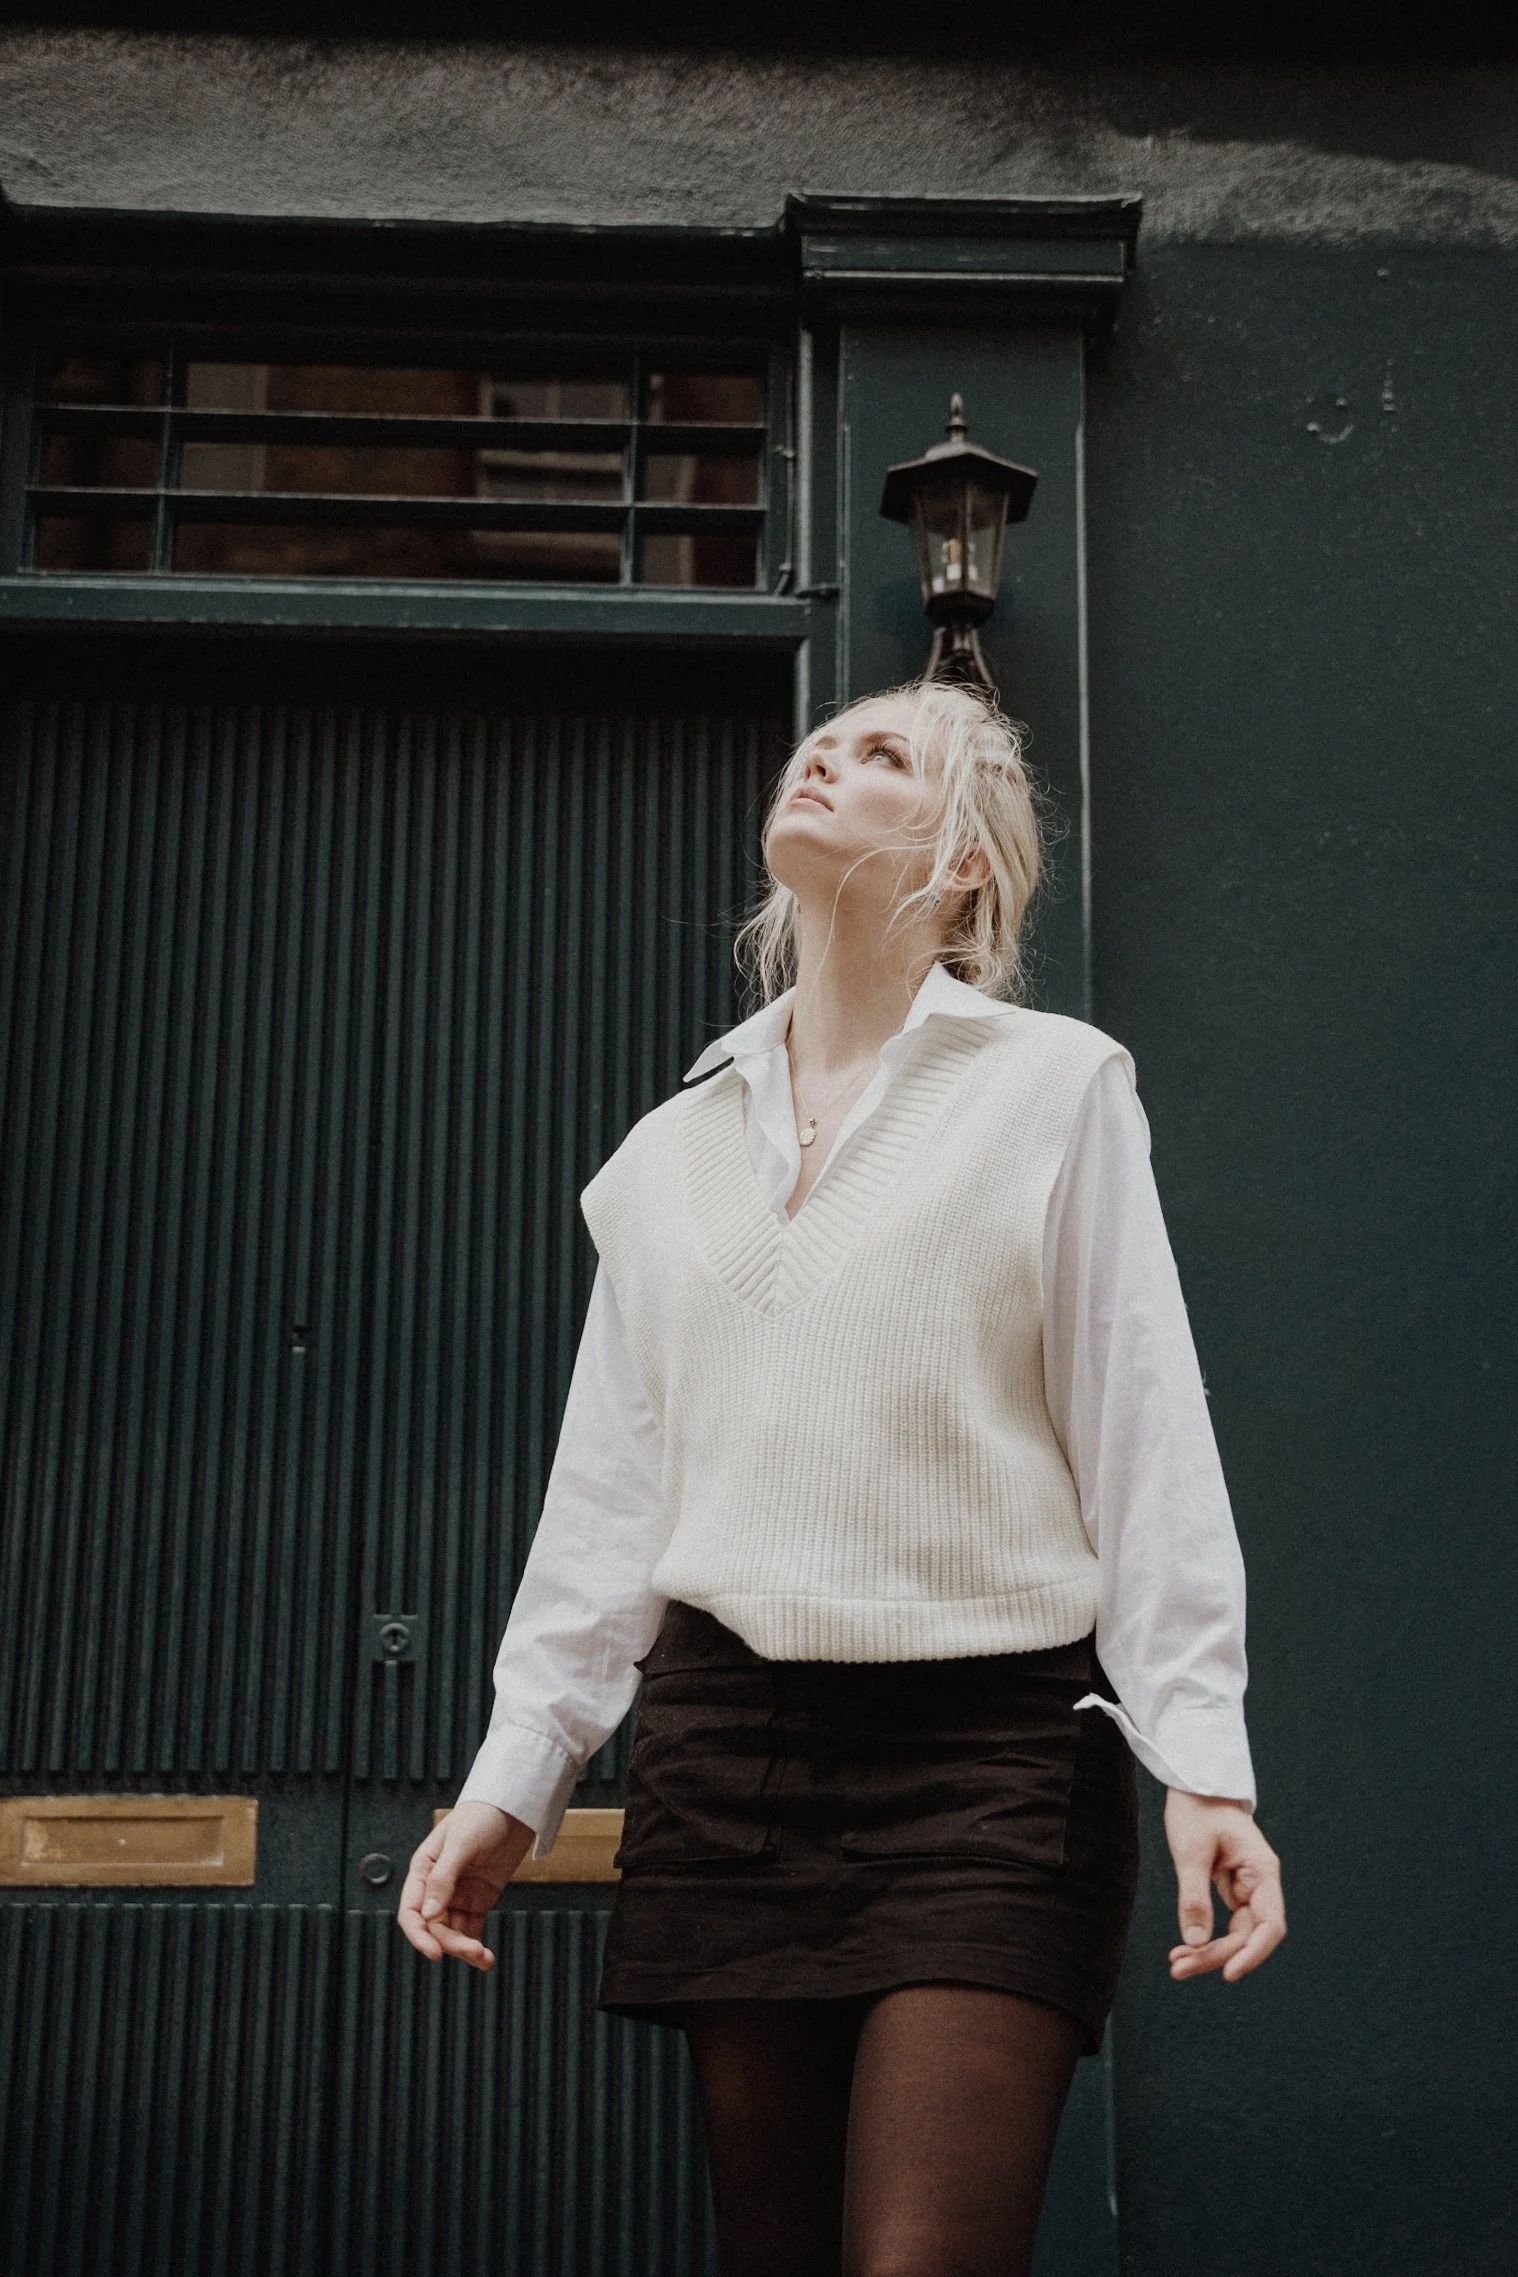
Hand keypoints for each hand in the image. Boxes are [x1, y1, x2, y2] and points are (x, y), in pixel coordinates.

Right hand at [396, 1801, 534, 1971]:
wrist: (514, 1808)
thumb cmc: (482, 1816)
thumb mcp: (461, 1843)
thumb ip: (444, 1877)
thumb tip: (428, 1914)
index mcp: (423, 1871)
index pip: (411, 1912)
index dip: (419, 1936)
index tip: (435, 1953)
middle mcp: (437, 1888)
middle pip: (434, 1928)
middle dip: (451, 1943)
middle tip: (475, 1952)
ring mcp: (458, 1896)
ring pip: (453, 1933)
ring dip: (465, 1949)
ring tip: (485, 1958)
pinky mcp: (478, 1901)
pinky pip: (471, 1930)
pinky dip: (477, 1945)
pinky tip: (486, 1960)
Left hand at [1164, 1789, 1285, 1983]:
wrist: (1194, 1784)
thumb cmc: (1196, 1809)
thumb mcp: (1191, 1852)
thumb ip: (1194, 1897)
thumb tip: (1194, 1943)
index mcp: (1262, 1871)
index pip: (1269, 1924)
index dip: (1253, 1953)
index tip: (1228, 1973)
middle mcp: (1260, 1883)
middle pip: (1248, 1934)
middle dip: (1216, 1955)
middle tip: (1178, 1969)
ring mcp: (1247, 1887)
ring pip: (1236, 1932)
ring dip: (1209, 1951)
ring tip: (1177, 1965)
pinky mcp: (1232, 1888)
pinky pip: (1225, 1922)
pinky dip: (1205, 1936)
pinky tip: (1185, 1949)